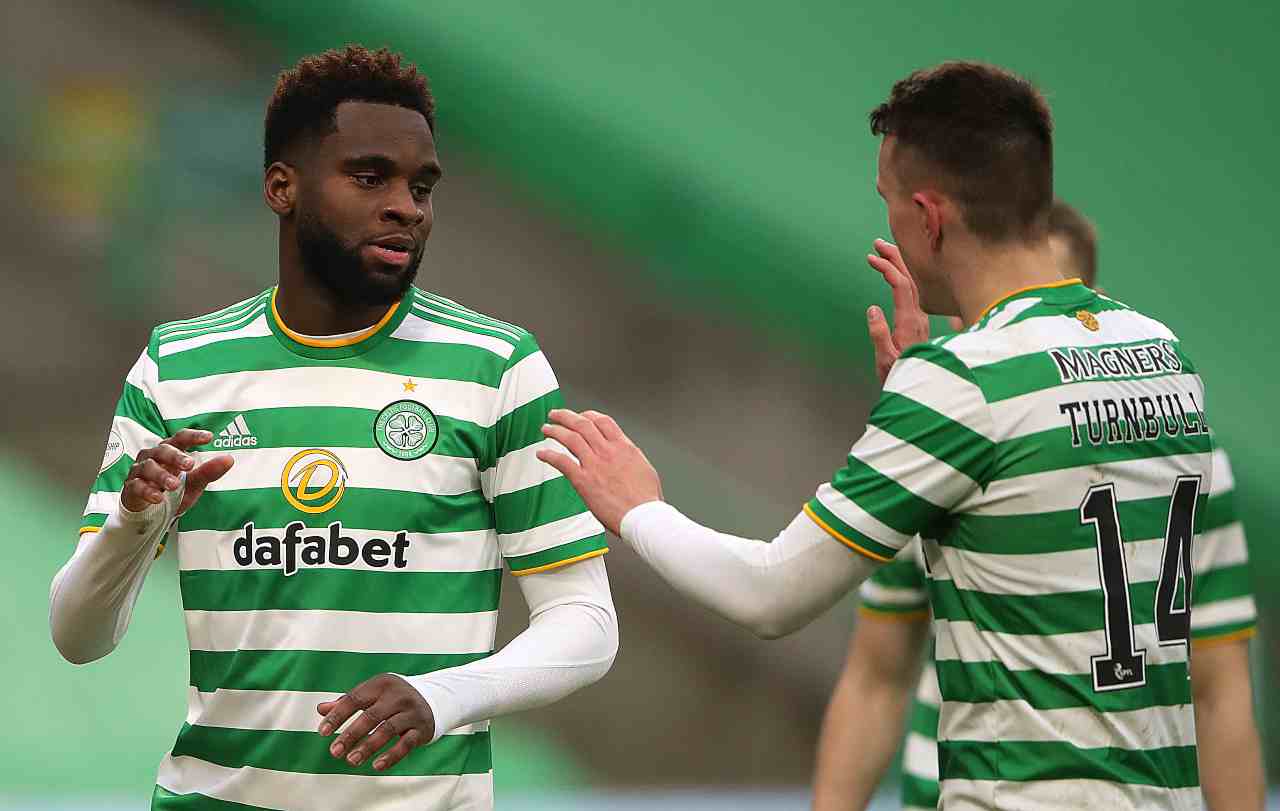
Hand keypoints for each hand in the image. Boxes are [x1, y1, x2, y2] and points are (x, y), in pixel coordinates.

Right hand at [120, 429, 233, 513]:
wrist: (152, 512)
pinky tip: (158, 498)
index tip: (208, 437)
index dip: (193, 436)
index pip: (180, 438)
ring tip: (174, 485)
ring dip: (162, 475)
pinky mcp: (131, 487)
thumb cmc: (172, 492)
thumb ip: (209, 471)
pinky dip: (147, 491)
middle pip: (163, 449)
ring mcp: (141, 471)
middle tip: (189, 464)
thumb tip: (229, 459)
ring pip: (148, 466)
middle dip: (176, 456)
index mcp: (170, 452)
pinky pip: (137, 485)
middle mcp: (154, 457)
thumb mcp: (194, 482)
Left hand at [317, 674, 434, 771]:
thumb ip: (346, 702)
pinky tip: (377, 765)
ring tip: (352, 760)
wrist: (434, 698)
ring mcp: (411, 711)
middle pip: (371, 716)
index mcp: (381, 684)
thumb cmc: (393, 698)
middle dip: (351, 735)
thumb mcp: (372, 694)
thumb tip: (321, 709)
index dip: (337, 716)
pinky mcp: (422, 728)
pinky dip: (391, 756)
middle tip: (335, 752)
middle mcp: (398, 695)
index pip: (355, 699)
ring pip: (388, 730)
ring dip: (368, 747)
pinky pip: (406, 744)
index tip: (323, 732)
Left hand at [537, 409, 662, 536]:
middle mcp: (608, 451)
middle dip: (566, 417)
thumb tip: (626, 456)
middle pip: (583, 424)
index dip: (588, 415)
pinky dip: (549, 455)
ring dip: (555, 430)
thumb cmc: (646, 500)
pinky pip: (562, 462)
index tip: (581, 416)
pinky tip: (542, 454)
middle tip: (556, 415)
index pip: (603, 421)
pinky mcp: (583, 481)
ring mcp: (594, 465)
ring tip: (546, 429)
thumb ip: (630, 458)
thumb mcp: (644, 468)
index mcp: (624, 447)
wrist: (642, 516)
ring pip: (570, 438)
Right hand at [866, 239, 929, 384]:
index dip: (888, 269)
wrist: (922, 391)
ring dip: (899, 266)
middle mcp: (918, 317)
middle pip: (910, 280)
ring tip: (884, 251)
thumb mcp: (885, 361)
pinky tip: (894, 275)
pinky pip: (911, 293)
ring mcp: (920, 319)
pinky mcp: (918, 323)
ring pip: (912, 285)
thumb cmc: (901, 377)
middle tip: (877, 243)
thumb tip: (872, 308)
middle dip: (895, 258)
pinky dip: (901, 278)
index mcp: (909, 322)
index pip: (901, 286)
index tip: (870, 258)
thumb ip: (879, 335)